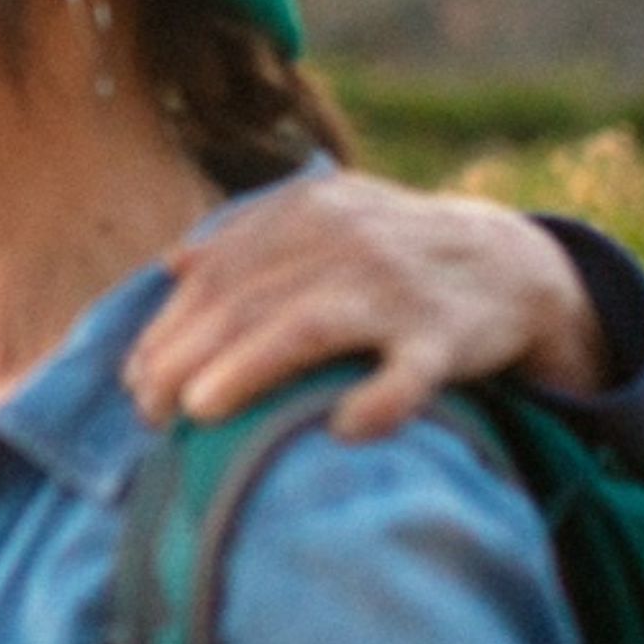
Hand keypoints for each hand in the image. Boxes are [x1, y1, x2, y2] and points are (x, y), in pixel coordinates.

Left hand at [123, 170, 609, 438]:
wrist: (510, 260)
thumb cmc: (387, 253)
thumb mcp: (323, 221)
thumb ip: (248, 237)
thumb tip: (171, 264)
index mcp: (305, 216)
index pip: (215, 277)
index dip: (166, 329)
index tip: (133, 380)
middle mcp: (346, 244)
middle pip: (246, 303)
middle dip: (185, 358)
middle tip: (149, 412)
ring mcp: (397, 290)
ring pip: (310, 328)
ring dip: (250, 368)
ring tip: (200, 410)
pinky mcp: (449, 337)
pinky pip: (411, 372)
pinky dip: (380, 399)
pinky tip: (342, 428)